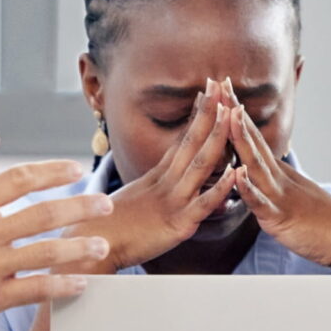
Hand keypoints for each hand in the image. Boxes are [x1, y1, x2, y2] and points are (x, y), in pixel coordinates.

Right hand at [0, 132, 114, 330]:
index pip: (19, 179)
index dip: (52, 172)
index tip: (75, 169)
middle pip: (42, 214)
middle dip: (80, 206)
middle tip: (106, 204)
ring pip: (44, 253)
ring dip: (78, 248)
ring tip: (103, 245)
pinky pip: (33, 290)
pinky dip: (60, 286)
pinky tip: (82, 282)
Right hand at [61, 86, 242, 271]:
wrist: (93, 246)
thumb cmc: (108, 227)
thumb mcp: (132, 199)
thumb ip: (149, 187)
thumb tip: (157, 178)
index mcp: (156, 177)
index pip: (181, 139)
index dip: (197, 116)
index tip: (208, 91)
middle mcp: (166, 183)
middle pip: (191, 141)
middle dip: (209, 113)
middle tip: (221, 84)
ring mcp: (173, 201)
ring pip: (201, 164)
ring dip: (217, 136)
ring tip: (231, 112)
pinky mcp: (178, 224)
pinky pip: (203, 204)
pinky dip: (221, 188)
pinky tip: (237, 173)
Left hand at [223, 78, 330, 273]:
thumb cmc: (321, 222)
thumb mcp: (292, 196)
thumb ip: (274, 183)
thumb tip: (257, 173)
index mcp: (277, 173)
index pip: (253, 136)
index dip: (236, 112)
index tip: (222, 86)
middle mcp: (277, 178)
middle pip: (253, 140)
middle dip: (234, 112)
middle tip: (220, 83)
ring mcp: (279, 195)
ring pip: (256, 164)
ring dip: (242, 138)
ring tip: (229, 114)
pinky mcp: (281, 218)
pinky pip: (262, 203)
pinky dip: (249, 189)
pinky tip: (238, 175)